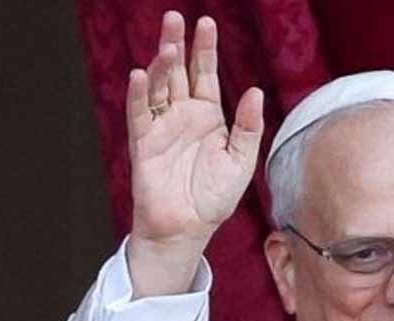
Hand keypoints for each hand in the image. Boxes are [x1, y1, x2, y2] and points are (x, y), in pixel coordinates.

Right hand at [125, 11, 263, 296]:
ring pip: (158, 87)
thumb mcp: (241, 161)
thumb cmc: (214, 197)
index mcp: (208, 115)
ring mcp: (161, 126)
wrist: (189, 227)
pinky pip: (139, 114)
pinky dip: (138, 94)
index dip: (205, 48)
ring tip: (168, 46)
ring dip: (160, 65)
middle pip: (177, 72)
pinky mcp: (143, 143)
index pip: (204, 73)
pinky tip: (140, 75)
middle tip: (175, 18)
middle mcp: (182, 115)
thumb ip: (249, 127)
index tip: (206, 22)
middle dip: (177, 44)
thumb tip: (255, 91)